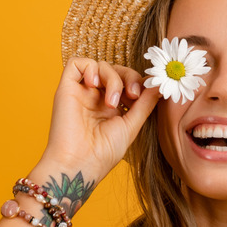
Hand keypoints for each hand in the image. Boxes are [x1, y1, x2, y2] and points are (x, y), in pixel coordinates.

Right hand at [33, 58, 160, 179]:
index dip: (138, 83)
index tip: (147, 94)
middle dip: (129, 77)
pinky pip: (77, 63)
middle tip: (133, 94)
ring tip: (111, 103)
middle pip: (116, 70)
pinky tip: (94, 85)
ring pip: (101, 66)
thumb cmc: (104, 152)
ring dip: (113, 79)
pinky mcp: (66, 88)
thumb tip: (160, 85)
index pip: (128, 82)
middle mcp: (96, 98)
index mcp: (112, 108)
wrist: (80, 163)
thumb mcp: (132, 125)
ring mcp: (82, 92)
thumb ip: (145, 103)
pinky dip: (90, 68)